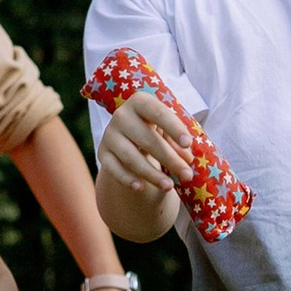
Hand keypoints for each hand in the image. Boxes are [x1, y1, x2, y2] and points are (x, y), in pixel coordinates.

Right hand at [97, 85, 192, 208]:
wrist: (131, 135)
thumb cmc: (156, 129)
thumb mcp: (169, 131)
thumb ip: (179, 143)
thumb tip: (186, 161)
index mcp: (140, 102)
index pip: (158, 113)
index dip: (174, 128)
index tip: (188, 144)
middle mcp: (121, 115)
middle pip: (146, 139)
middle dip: (169, 159)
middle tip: (187, 175)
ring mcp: (110, 134)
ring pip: (131, 157)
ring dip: (151, 174)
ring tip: (169, 186)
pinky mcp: (102, 153)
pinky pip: (113, 168)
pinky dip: (127, 179)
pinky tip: (140, 188)